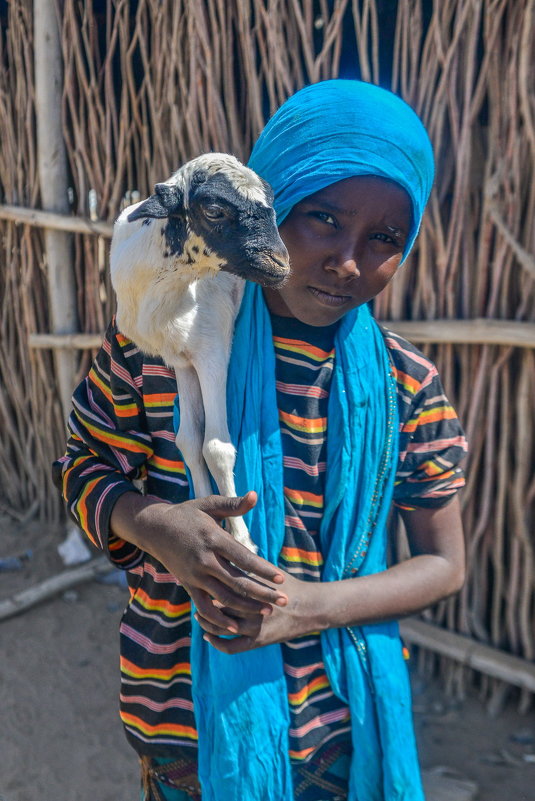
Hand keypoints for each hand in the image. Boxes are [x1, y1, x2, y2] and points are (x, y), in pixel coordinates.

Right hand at [110, 490, 287, 632]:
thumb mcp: (208, 505)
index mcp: (213, 539)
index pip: (243, 558)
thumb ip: (232, 504)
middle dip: (263, 593)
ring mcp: (195, 575)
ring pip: (224, 598)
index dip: (263, 570)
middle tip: (284, 601)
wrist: (155, 529)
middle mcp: (205, 560)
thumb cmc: (187, 514)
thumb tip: (254, 495)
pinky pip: (204, 607)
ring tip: (268, 612)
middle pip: (238, 582)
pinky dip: (219, 619)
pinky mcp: (188, 585)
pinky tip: (235, 626)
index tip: (281, 578)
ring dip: (247, 607)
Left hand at [195, 571, 325, 652]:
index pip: (222, 585)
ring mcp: (254, 627)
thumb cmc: (287, 584)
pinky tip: (207, 636)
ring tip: (198, 615)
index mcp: (253, 588)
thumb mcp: (267, 571)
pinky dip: (217, 643)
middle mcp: (252, 608)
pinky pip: (231, 647)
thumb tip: (225, 548)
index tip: (198, 577)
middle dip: (204, 602)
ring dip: (206, 622)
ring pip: (221, 628)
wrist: (309, 607)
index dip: (207, 583)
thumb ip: (247, 565)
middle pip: (218, 606)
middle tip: (195, 595)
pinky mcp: (257, 642)